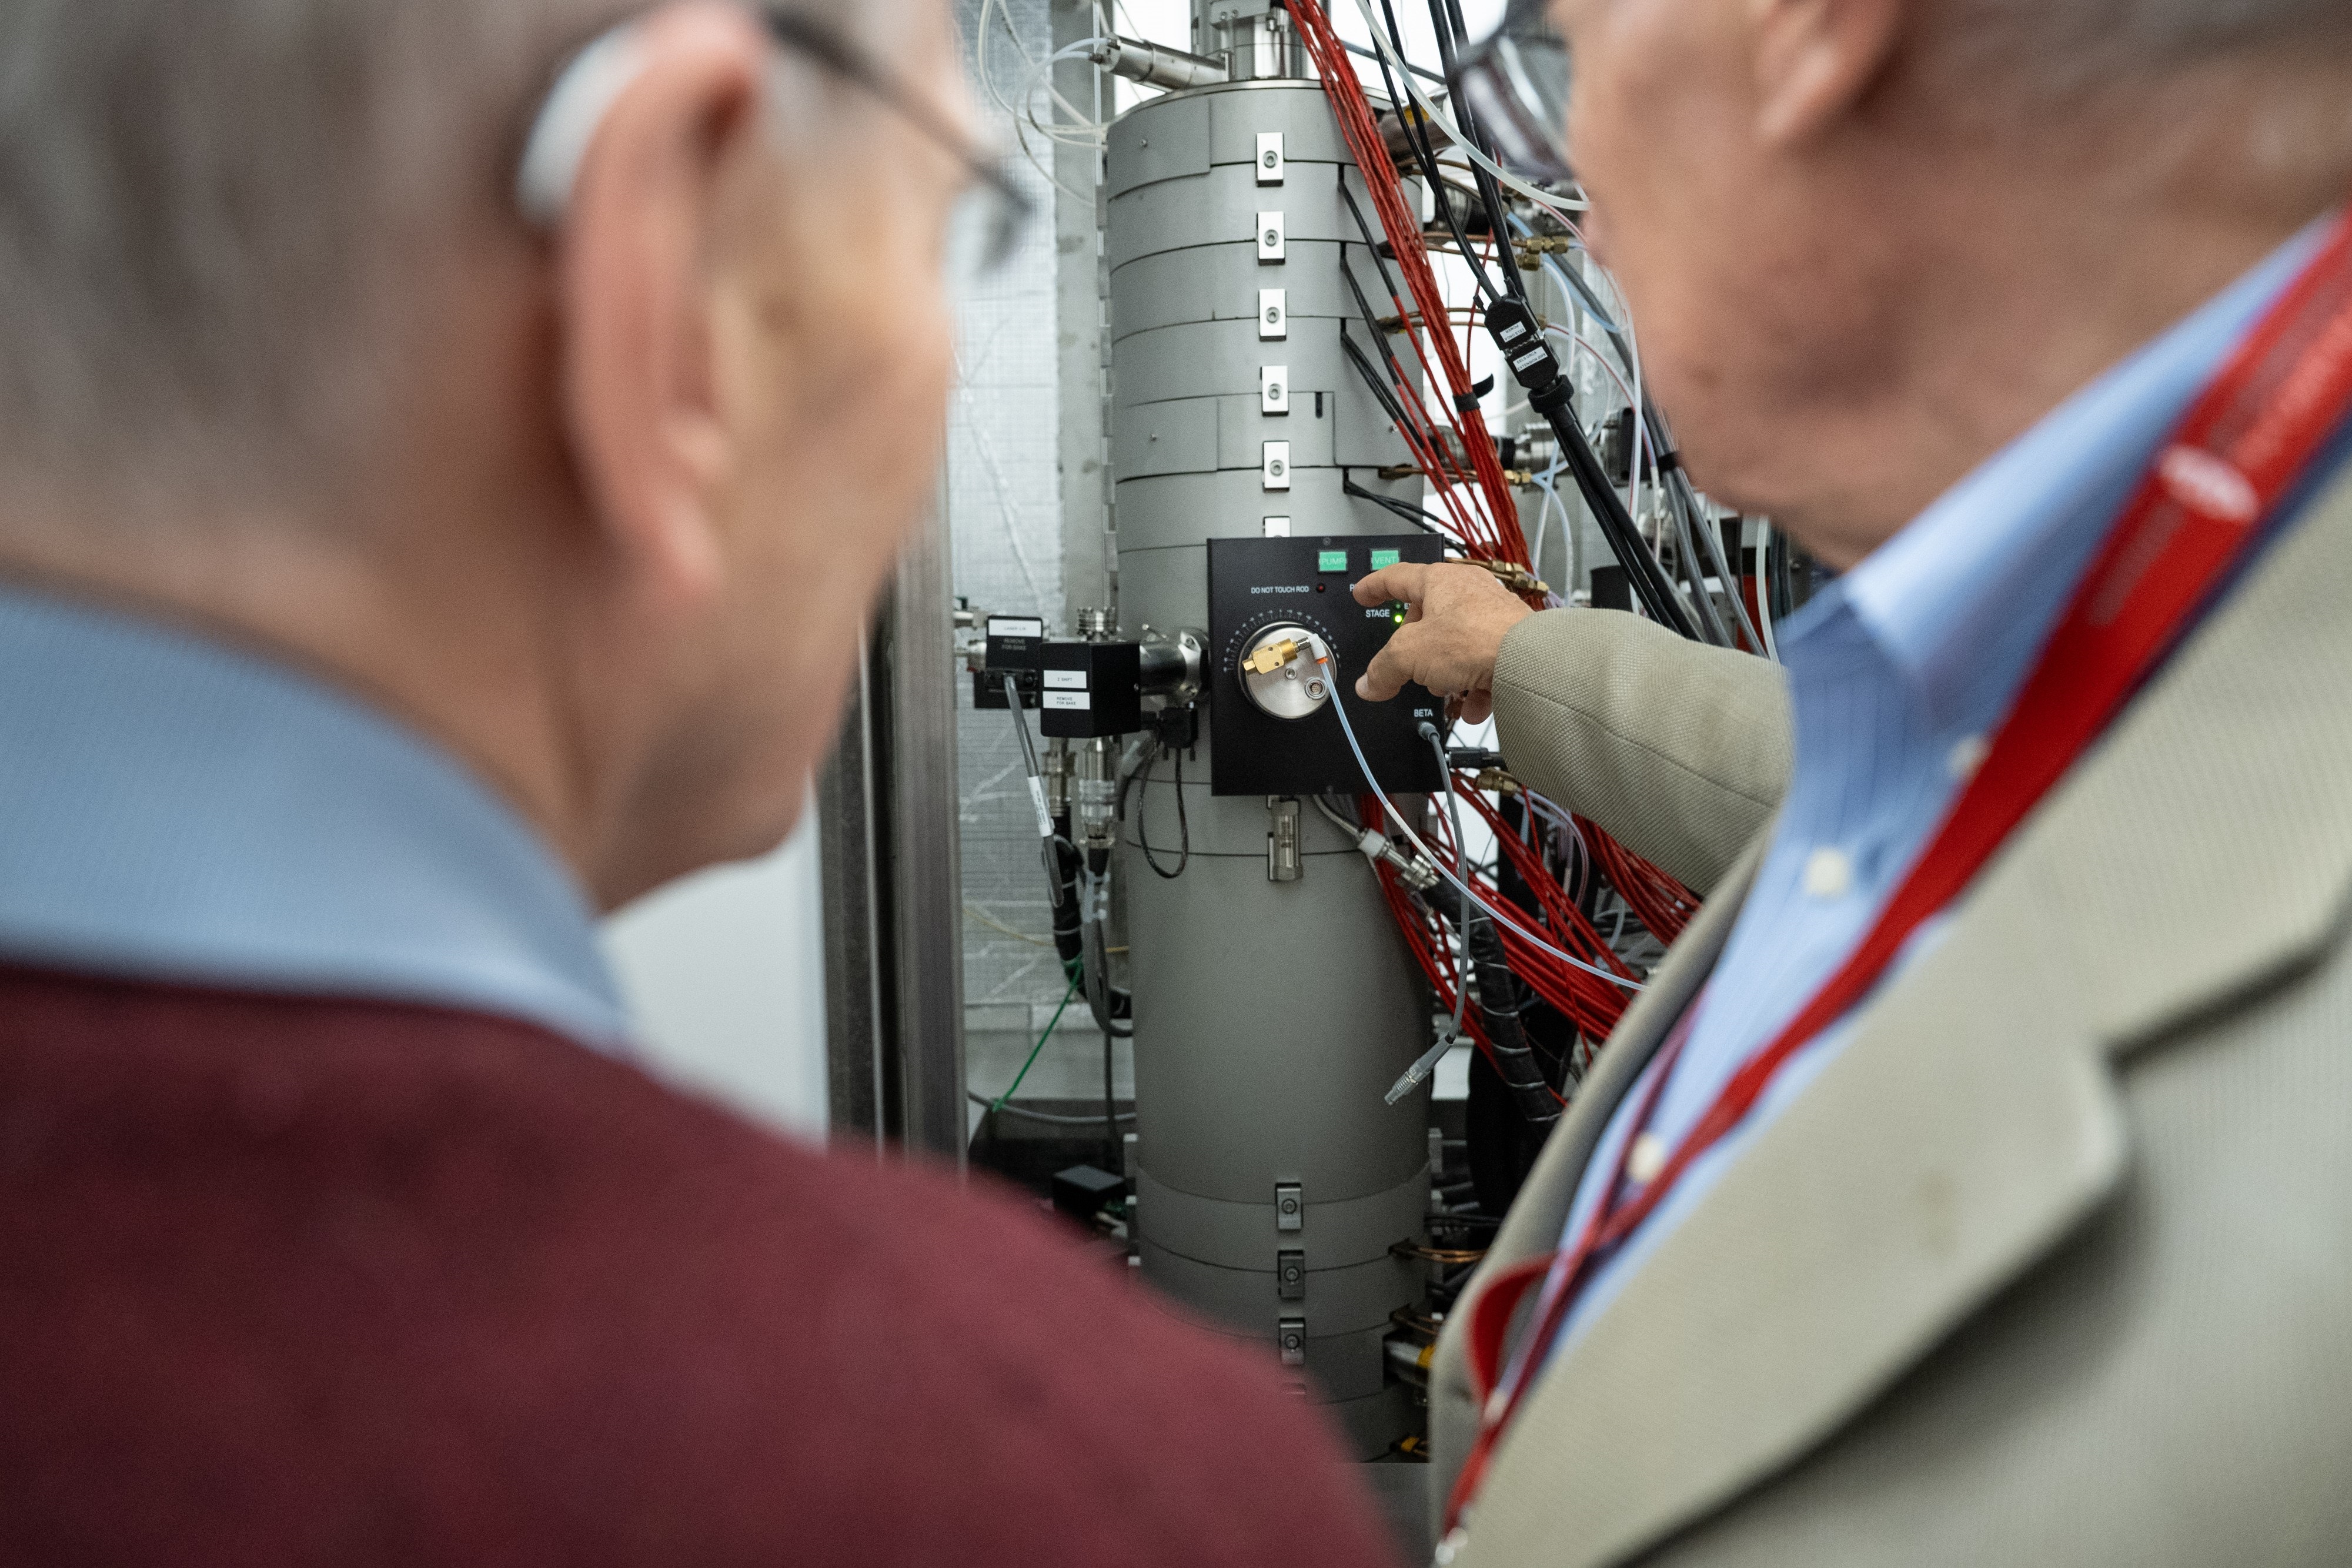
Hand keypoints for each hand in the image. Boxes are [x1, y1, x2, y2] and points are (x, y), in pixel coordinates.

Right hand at [1350, 563, 1533, 724]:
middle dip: (1415, 648)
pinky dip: (1473, 686)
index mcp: (1438, 581)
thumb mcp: (1409, 655)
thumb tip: (1369, 683)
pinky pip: (1482, 663)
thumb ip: (1383, 669)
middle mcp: (1468, 591)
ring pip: (1455, 644)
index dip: (1374, 587)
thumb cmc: (1476, 639)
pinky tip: (1472, 705)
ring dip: (1444, 671)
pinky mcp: (1510, 639)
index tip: (1364, 594)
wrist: (1528, 659)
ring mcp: (1492, 614)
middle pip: (1427, 618)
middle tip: (1406, 666)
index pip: (1396, 577)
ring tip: (1443, 688)